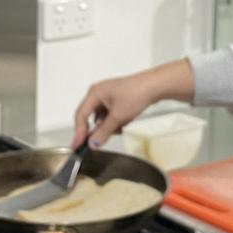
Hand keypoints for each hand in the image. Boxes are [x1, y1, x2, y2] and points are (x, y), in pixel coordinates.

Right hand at [72, 59, 194, 147]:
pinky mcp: (117, 100)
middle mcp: (99, 94)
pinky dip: (116, 122)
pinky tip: (125, 121)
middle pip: (90, 117)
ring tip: (121, 125)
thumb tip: (92, 143)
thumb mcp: (118, 117)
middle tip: (99, 142)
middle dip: (98, 129)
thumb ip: (103, 132)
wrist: (155, 86)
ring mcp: (108, 97)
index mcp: (94, 93)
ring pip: (102, 118)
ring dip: (109, 126)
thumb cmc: (136, 93)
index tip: (77, 146)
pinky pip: (110, 116)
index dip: (79, 133)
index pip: (81, 116)